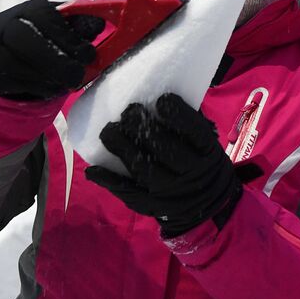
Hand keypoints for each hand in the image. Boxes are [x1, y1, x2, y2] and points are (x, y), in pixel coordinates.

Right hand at [0, 0, 104, 99]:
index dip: (67, 37)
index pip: (44, 17)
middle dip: (53, 60)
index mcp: (29, 10)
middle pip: (22, 38)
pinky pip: (8, 83)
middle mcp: (5, 25)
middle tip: (76, 76)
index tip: (88, 54)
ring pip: (12, 64)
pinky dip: (34, 88)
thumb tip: (99, 24)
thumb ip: (79, 25)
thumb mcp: (60, 27)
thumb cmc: (41, 37)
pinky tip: (49, 88)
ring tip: (65, 83)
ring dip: (45, 78)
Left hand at [84, 93, 242, 237]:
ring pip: (143, 169)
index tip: (161, 99)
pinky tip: (93, 169)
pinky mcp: (152, 205)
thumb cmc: (200, 159)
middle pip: (165, 149)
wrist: (207, 204)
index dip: (178, 114)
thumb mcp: (205, 141)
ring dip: (122, 148)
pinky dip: (109, 180)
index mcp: (207, 151)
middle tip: (129, 111)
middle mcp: (190, 172)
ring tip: (108, 131)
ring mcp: (170, 191)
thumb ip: (187, 121)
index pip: (194, 131)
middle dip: (143, 128)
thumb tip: (156, 93)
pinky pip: (128, 193)